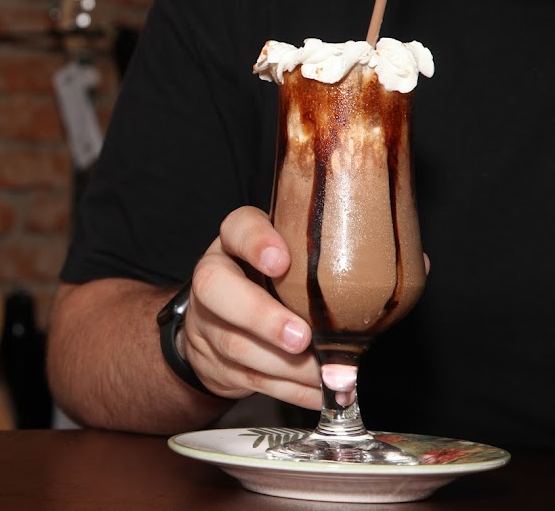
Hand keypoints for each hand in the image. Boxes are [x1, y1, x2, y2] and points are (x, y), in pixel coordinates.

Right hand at [181, 206, 324, 409]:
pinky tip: (318, 393)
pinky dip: (290, 391)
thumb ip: (337, 258)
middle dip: (261, 316)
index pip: (237, 229)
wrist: (224, 324)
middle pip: (215, 287)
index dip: (255, 244)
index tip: (281, 262)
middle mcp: (217, 276)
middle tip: (301, 338)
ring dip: (284, 365)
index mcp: (237, 243)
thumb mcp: (297, 258)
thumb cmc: (278, 284)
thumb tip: (412, 264)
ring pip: (234, 342)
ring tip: (323, 374)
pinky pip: (249, 378)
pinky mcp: (216, 360)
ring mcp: (209, 320)